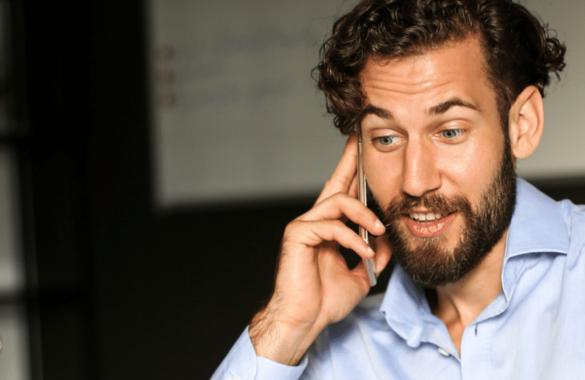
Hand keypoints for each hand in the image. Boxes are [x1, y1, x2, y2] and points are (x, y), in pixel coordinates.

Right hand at [249, 133, 391, 364]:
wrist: (305, 320)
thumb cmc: (325, 300)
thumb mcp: (360, 275)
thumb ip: (374, 255)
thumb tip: (389, 240)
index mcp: (329, 228)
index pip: (344, 193)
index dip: (353, 171)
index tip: (363, 151)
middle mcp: (316, 221)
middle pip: (336, 182)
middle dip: (351, 160)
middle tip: (363, 141)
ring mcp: (305, 225)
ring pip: (338, 202)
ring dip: (364, 215)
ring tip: (379, 230)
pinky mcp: (297, 234)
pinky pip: (331, 226)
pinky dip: (352, 239)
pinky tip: (364, 253)